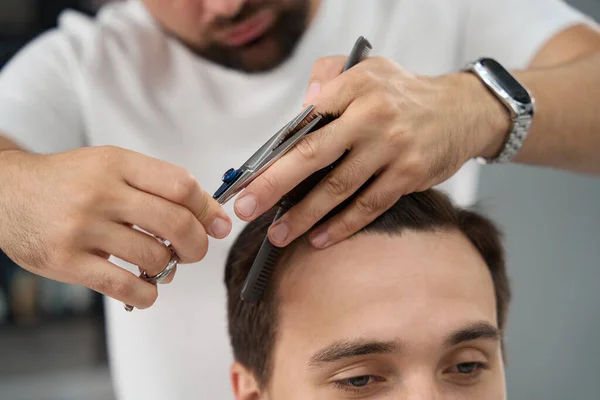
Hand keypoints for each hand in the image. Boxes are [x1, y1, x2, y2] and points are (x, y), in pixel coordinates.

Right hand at [0, 146, 230, 308]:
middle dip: (198, 244)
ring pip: (154, 257)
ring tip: (161, 265)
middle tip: (195, 251)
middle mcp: (101, 193)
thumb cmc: (67, 182)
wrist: (6, 194)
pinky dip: (147, 294)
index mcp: (117, 164)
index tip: (217, 223)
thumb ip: (156, 185)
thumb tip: (209, 215)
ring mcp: (82, 228)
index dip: (207, 208)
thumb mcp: (110, 165)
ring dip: (169, 268)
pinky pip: (124, 286)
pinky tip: (145, 289)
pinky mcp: (67, 261)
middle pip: (175, 223)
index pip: (181, 185)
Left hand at [234, 56, 507, 247]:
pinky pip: (368, 206)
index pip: (303, 123)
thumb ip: (329, 77)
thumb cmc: (404, 93)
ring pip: (338, 189)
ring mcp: (392, 149)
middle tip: (245, 209)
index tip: (245, 178)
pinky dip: (341, 226)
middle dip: (273, 185)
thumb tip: (302, 110)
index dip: (272, 153)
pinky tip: (318, 239)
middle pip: (312, 156)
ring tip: (278, 234)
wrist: (464, 110)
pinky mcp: (409, 175)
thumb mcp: (368, 68)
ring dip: (304, 215)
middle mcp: (372, 117)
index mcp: (355, 88)